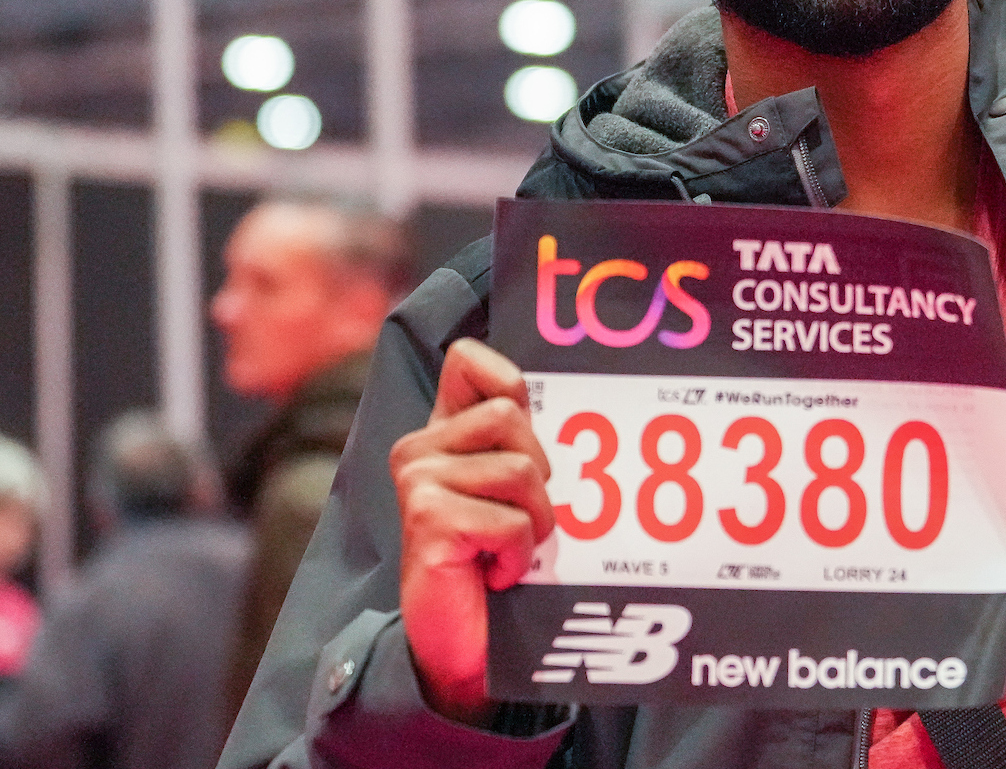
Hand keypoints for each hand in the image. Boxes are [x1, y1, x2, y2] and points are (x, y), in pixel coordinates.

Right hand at [391, 338, 553, 723]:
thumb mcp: (516, 493)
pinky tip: (495, 573)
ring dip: (535, 522)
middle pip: (510, 415)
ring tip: (510, 550)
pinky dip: (519, 554)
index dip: (509, 381)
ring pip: (520, 470)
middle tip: (522, 520)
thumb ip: (523, 442)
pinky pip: (511, 520)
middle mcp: (420, 448)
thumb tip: (587, 402)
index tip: (528, 420)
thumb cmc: (496, 563)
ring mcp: (418, 481)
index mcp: (442, 431)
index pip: (468, 359)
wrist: (466, 646)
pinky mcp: (427, 519)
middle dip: (541, 474)